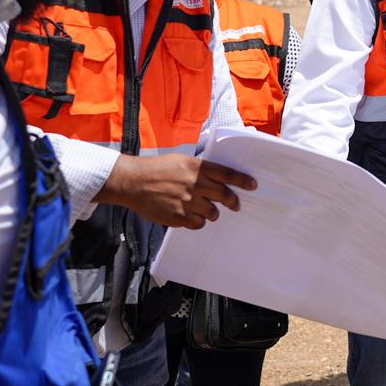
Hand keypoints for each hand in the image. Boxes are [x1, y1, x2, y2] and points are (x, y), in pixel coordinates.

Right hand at [99, 154, 256, 228]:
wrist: (133, 182)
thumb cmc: (156, 169)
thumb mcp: (181, 161)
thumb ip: (199, 169)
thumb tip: (217, 179)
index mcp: (197, 167)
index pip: (227, 174)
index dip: (242, 181)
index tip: (252, 185)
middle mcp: (195, 184)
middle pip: (224, 195)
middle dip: (233, 201)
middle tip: (235, 204)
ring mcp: (187, 202)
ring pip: (212, 213)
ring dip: (212, 212)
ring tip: (204, 209)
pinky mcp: (179, 217)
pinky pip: (197, 224)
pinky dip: (197, 221)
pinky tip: (190, 216)